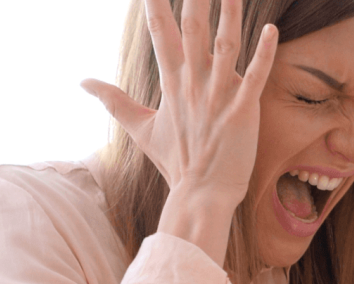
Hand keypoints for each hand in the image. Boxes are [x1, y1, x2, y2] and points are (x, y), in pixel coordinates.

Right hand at [81, 0, 277, 259]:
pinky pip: (255, 77)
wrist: (201, 194)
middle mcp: (194, 84)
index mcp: (173, 83)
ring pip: (225, 45)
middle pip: (191, 30)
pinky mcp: (242, 111)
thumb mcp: (141, 128)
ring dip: (229, 15)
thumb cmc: (177, 162)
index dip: (156, 5)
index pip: (160, 34)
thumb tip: (82, 81)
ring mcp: (218, 96)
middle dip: (193, 1)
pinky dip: (264, 53)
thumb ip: (114, 100)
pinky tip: (271, 29)